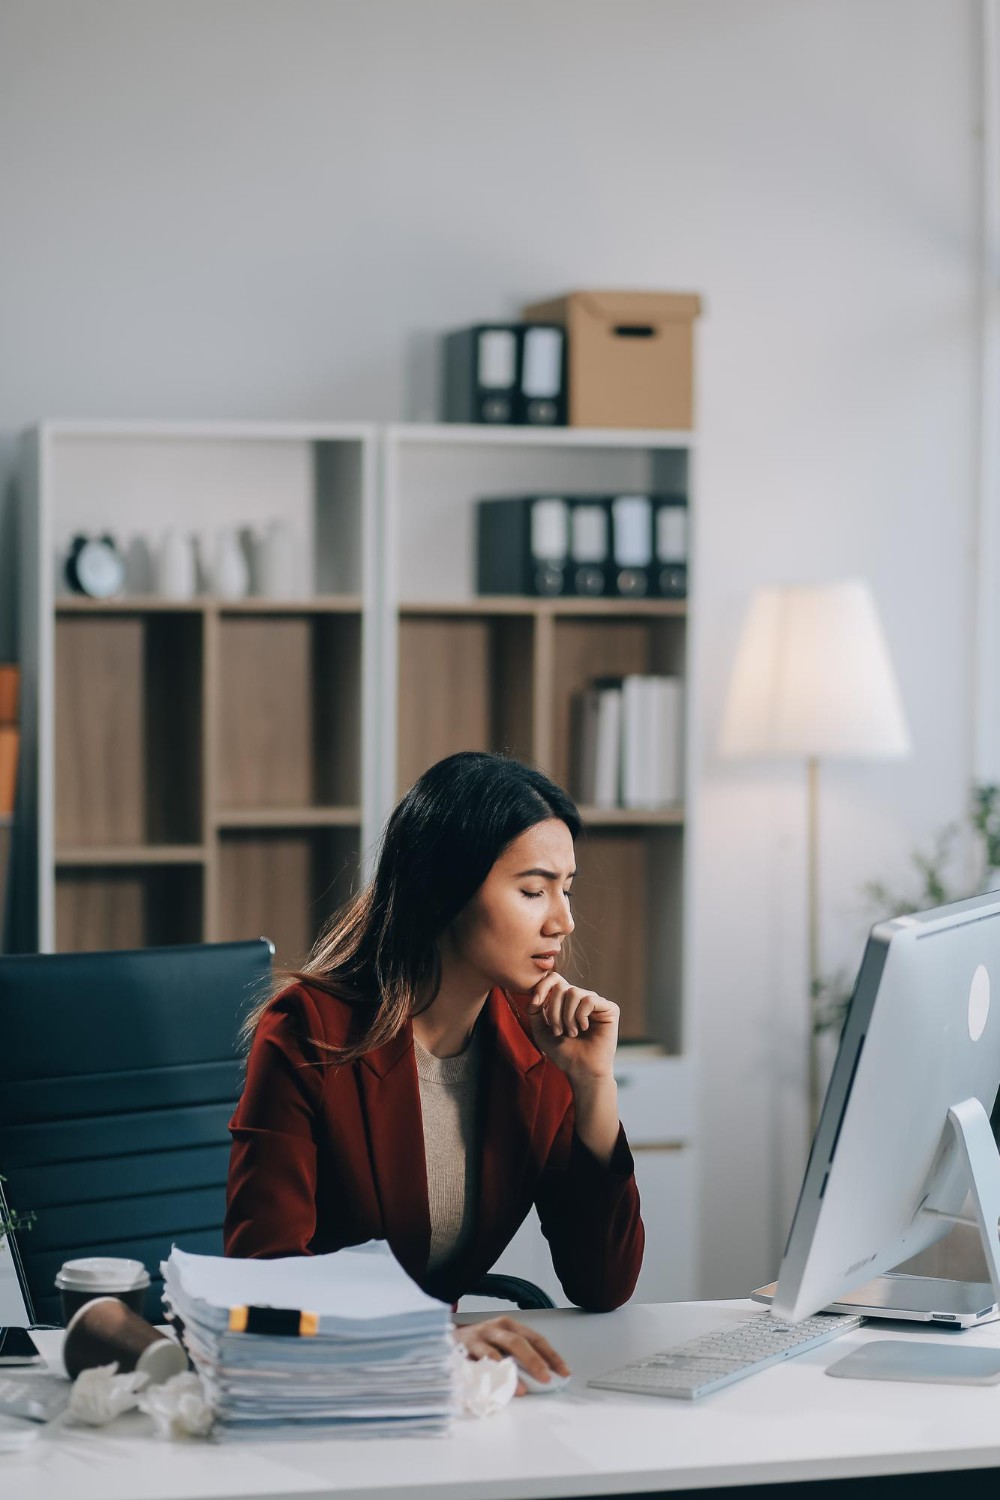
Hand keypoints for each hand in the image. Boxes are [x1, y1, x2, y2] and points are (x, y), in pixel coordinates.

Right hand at [454, 1316, 570, 1396]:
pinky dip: (488, 1377)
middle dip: (534, 1361)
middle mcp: (495, 1328)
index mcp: (509, 1325)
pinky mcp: (463, 1350)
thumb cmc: (479, 1344)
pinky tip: (495, 1388)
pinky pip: (477, 1364)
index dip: (551, 1355)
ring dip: (511, 1372)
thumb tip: (542, 1377)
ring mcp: (478, 1337)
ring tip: (522, 1389)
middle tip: (546, 1379)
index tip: (564, 1372)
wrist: (446, 1338)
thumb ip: (518, 1357)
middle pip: (518, 1342)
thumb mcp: (500, 1343)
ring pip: (497, 1353)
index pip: (535, 1338)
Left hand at [526, 973, 619, 1083]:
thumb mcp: (541, 1030)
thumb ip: (534, 1010)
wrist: (580, 1069)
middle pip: (561, 986)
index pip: (554, 979)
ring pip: (574, 992)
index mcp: (566, 1000)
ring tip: (572, 1033)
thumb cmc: (563, 1052)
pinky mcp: (609, 1008)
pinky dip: (581, 1016)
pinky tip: (584, 1028)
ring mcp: (596, 1002)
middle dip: (554, 1011)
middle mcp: (581, 998)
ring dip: (567, 1016)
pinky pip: (589, 1000)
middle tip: (558, 1031)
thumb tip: (535, 994)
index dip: (543, 986)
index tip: (536, 1004)